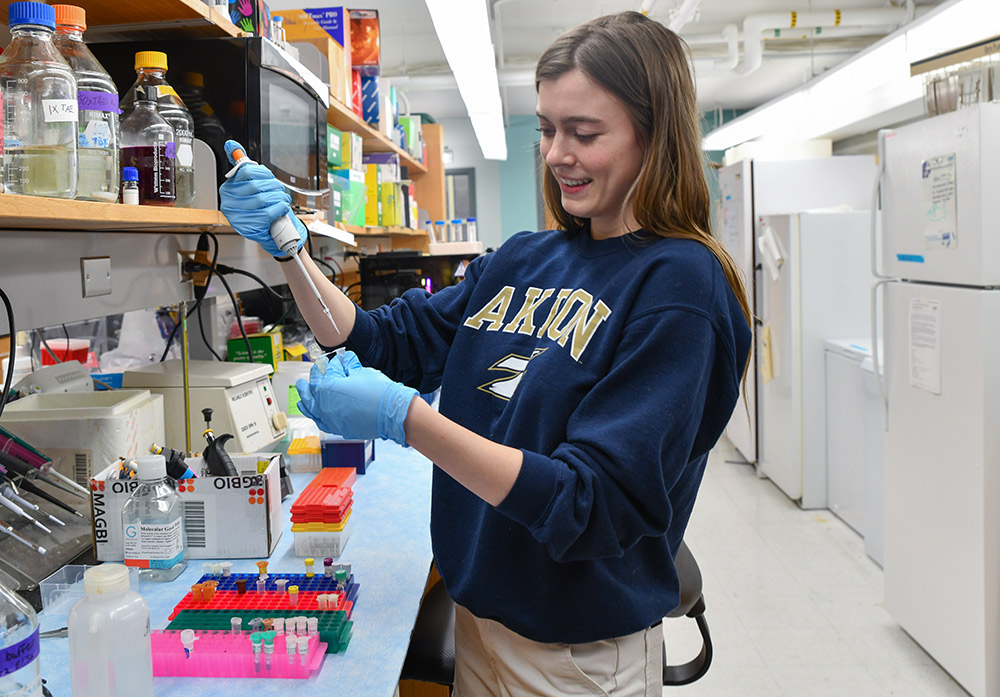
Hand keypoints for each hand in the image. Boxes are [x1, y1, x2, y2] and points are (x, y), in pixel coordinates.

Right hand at [218, 140, 306, 257]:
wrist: (271, 233)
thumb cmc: (262, 207)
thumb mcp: (252, 184)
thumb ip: (242, 165)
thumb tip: (231, 144)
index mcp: (228, 189)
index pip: (247, 170)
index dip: (264, 173)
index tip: (270, 178)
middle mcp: (229, 202)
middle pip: (257, 185)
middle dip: (274, 187)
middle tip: (279, 192)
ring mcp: (237, 216)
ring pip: (264, 198)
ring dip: (279, 198)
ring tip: (281, 201)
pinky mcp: (249, 228)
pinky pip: (268, 212)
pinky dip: (280, 208)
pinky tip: (281, 209)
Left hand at [296, 351, 418, 445]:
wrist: (390, 413)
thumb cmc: (378, 393)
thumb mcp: (362, 372)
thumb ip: (349, 366)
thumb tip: (346, 360)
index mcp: (327, 386)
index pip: (325, 371)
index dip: (330, 364)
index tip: (334, 361)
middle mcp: (323, 404)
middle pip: (312, 389)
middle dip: (311, 379)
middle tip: (311, 373)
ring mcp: (328, 418)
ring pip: (310, 407)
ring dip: (305, 397)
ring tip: (301, 392)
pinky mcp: (336, 428)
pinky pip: (319, 420)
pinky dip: (313, 414)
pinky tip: (311, 411)